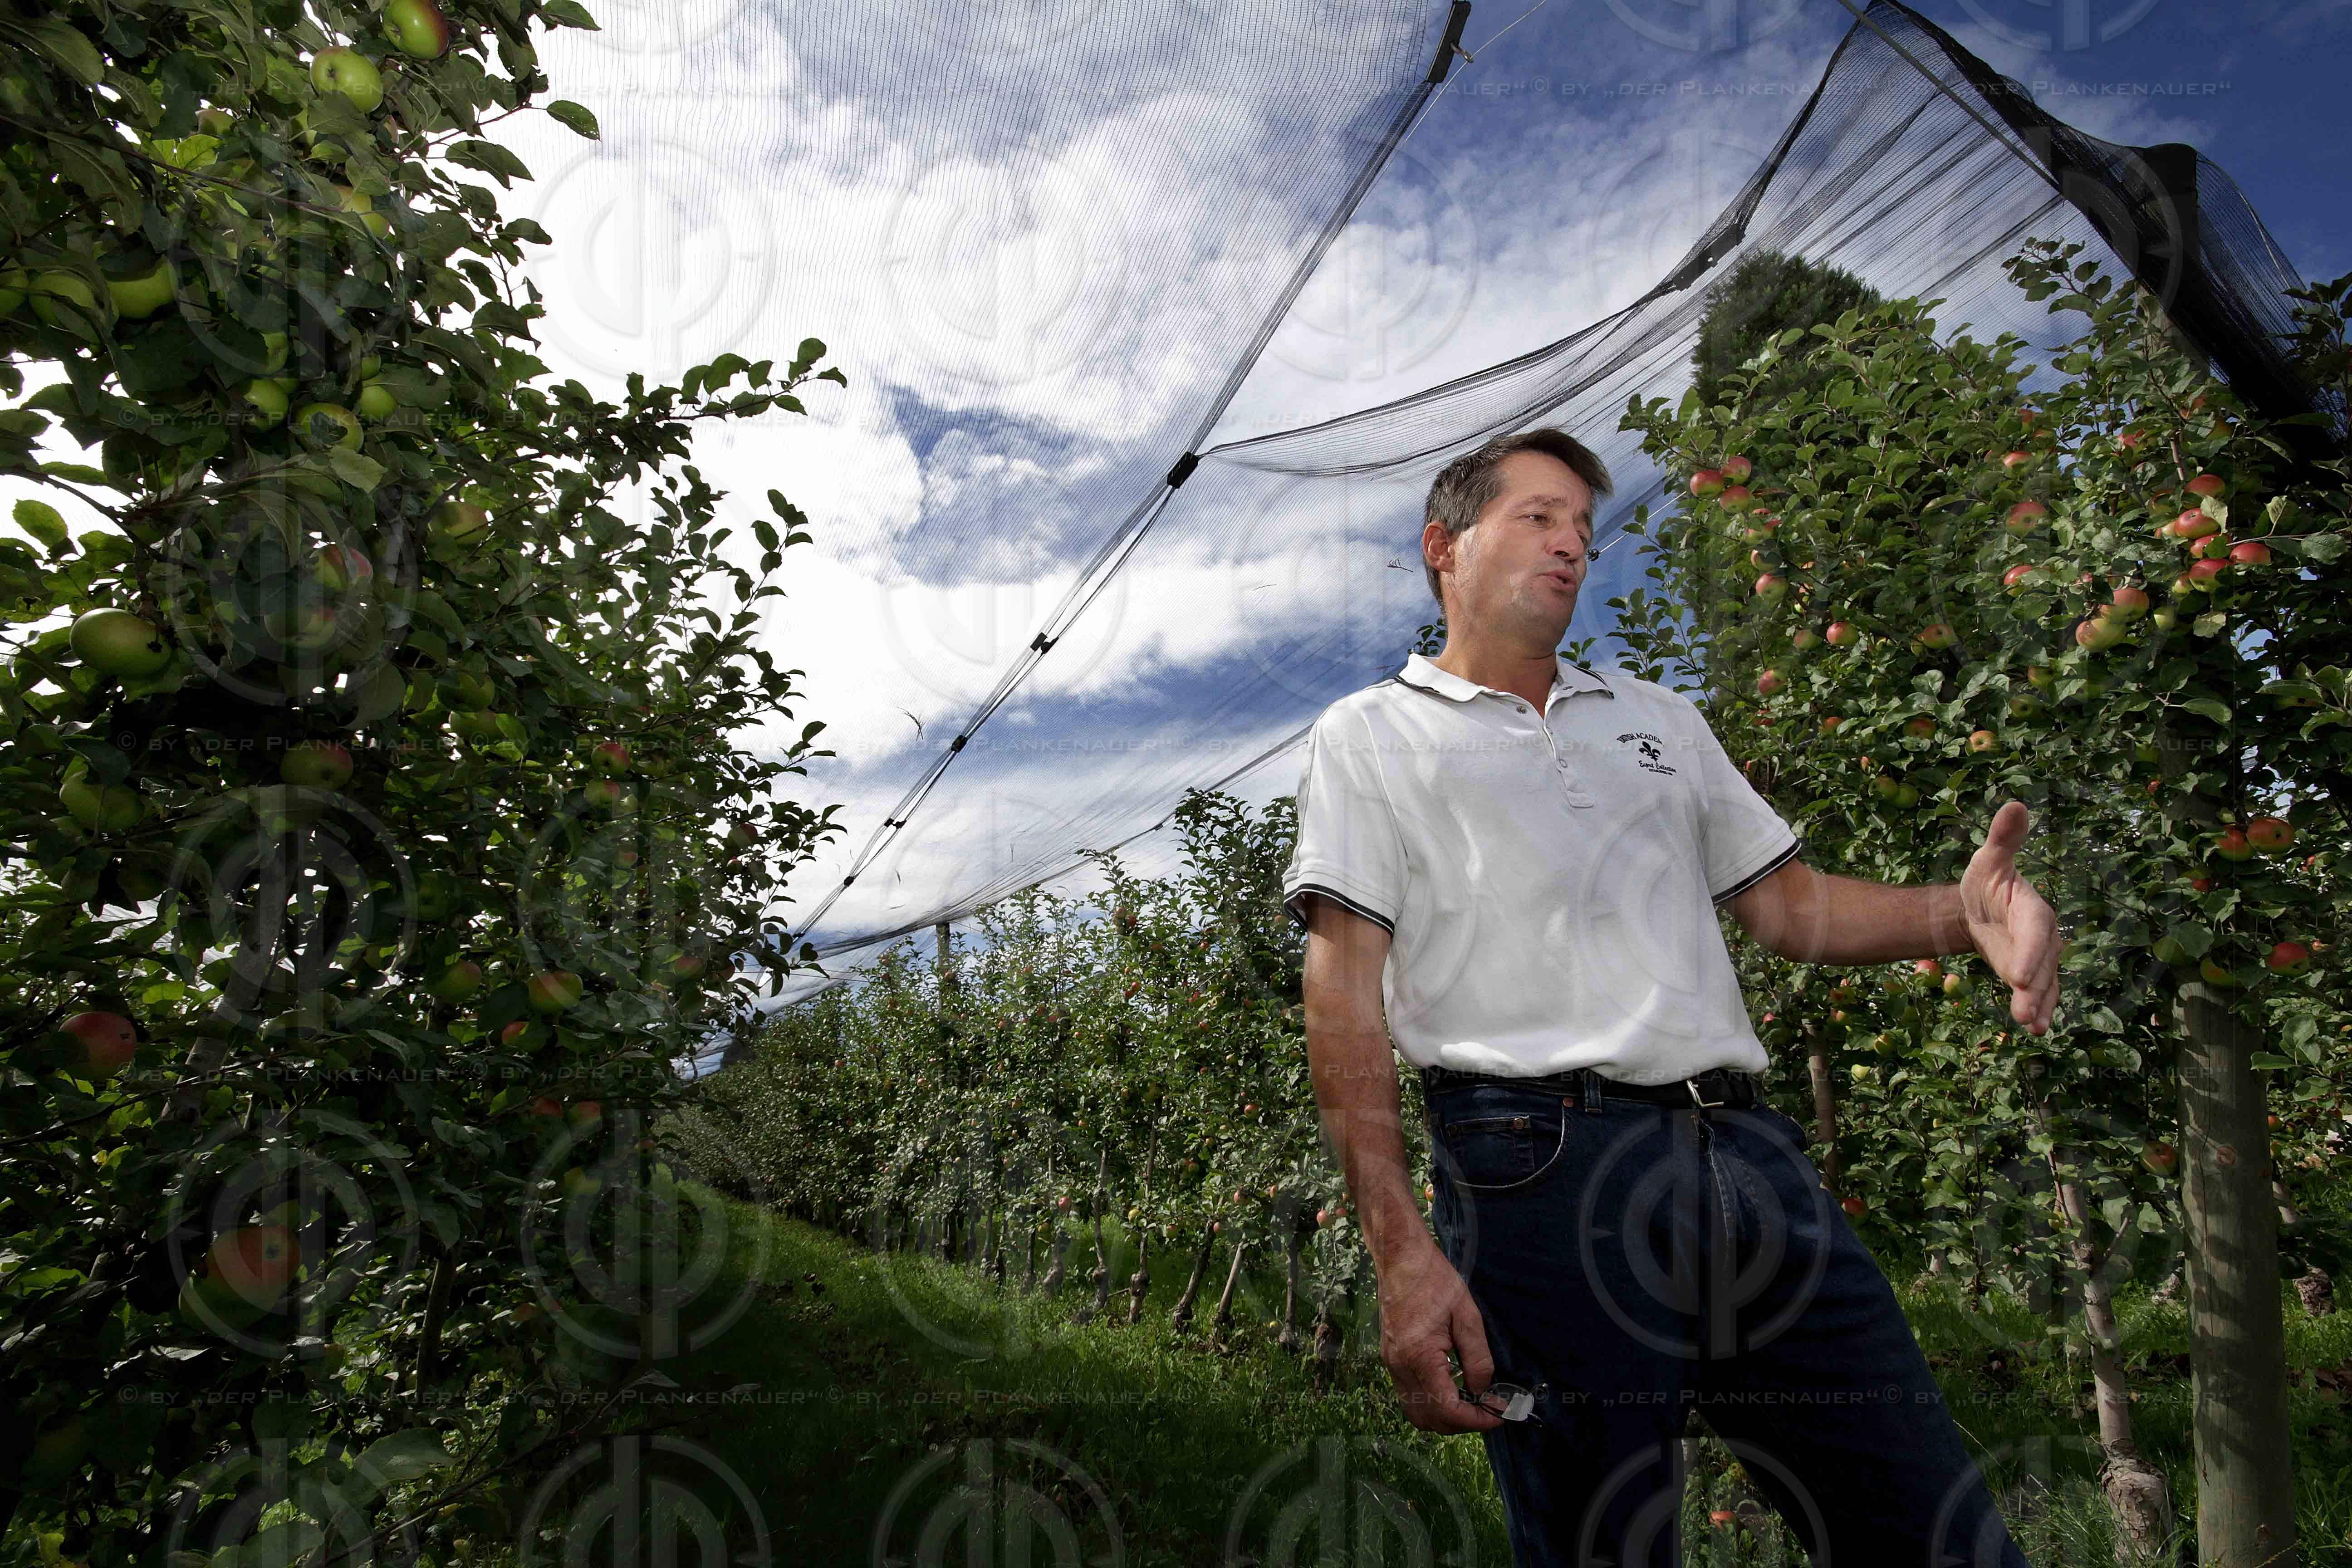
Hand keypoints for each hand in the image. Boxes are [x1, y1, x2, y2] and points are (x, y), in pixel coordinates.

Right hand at [1376, 1240, 1503, 1433]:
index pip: (1447, 1409)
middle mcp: (1400, 1366)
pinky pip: (1409, 1396)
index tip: (1499, 1414)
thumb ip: (1478, 1358)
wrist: (1401, 1259)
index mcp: (1419, 1356)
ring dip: (1444, 1417)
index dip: (1476, 1419)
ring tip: (1471, 1403)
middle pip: (1429, 1419)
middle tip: (1488, 1410)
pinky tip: (1451, 1388)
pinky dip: (1431, 1403)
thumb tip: (1482, 1391)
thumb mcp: (1468, 1315)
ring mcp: (1391, 1364)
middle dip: (1462, 1423)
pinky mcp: (1390, 1359)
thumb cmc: (1435, 1280)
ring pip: (1415, 1412)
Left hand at [1962, 800, 2060, 1033]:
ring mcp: (2038, 958)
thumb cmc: (1988, 880)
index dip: (2032, 952)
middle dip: (2036, 987)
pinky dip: (2038, 1010)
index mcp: (2032, 908)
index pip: (2036, 931)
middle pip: (2043, 963)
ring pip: (2044, 984)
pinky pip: (2038, 993)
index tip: (2020, 975)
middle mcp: (2042, 936)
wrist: (1981, 907)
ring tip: (2034, 1027)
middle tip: (2026, 1010)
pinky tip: (2035, 1029)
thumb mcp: (1989, 859)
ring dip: (2040, 1005)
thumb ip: (2003, 839)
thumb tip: (2015, 804)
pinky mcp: (2030, 975)